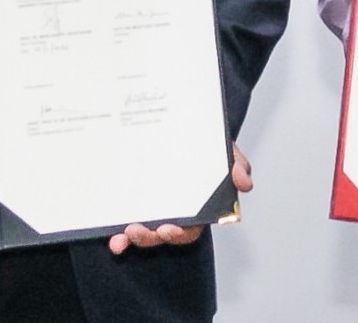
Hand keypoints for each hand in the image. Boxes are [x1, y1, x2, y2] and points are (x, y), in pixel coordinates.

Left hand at [108, 142, 248, 252]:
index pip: (190, 228)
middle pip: (162, 234)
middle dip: (149, 238)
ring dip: (132, 238)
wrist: (178, 119)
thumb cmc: (203, 142)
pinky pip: (125, 222)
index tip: (168, 229)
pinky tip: (112, 236)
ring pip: (142, 232)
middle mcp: (173, 210)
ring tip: (122, 235)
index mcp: (195, 205)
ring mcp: (152, 207)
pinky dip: (118, 233)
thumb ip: (234, 162)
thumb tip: (245, 183)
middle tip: (137, 230)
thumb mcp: (221, 147)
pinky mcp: (133, 201)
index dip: (179, 234)